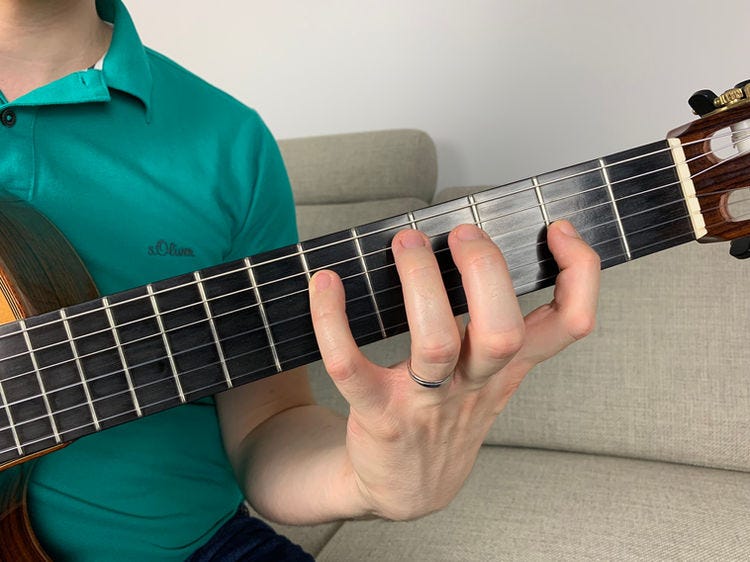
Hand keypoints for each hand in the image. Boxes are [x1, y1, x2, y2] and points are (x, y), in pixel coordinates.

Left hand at [308, 221, 599, 519]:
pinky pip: (350, 367)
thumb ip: (500, 326)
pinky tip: (325, 283)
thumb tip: (488, 248)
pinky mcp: (377, 414)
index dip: (578, 275)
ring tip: (406, 242)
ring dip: (420, 284)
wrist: (405, 488)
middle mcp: (474, 384)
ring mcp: (425, 402)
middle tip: (461, 233)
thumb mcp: (490, 377)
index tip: (555, 229)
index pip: (569, 325)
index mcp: (506, 367)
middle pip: (501, 332)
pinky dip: (333, 321)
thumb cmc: (447, 416)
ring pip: (435, 344)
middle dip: (485, 271)